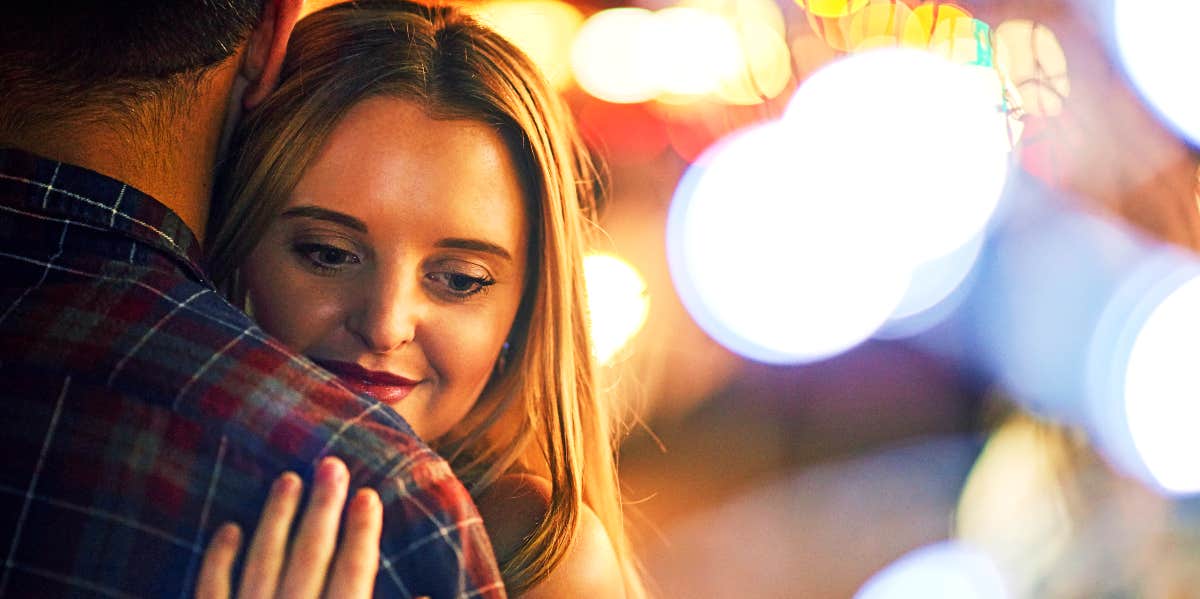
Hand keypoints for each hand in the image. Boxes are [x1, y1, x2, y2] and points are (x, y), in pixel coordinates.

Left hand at [196, 456, 382, 598]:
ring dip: (277, 517)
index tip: (367, 495)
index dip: (363, 532)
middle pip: (311, 555)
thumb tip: (429, 594)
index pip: (353, 571)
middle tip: (331, 465)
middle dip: (322, 507)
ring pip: (264, 562)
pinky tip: (229, 528)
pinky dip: (219, 560)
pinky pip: (212, 589)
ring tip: (288, 479)